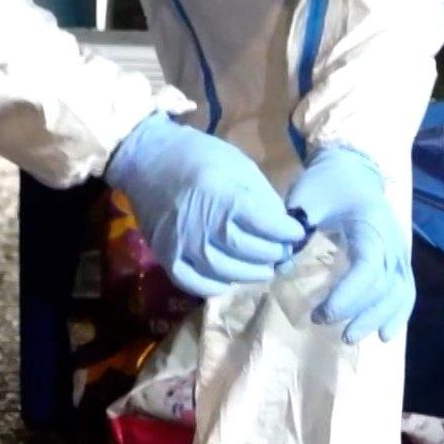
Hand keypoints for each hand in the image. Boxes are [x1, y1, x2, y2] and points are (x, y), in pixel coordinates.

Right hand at [106, 113, 304, 297]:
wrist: (147, 159)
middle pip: (248, 252)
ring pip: (225, 272)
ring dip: (250, 274)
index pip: (266, 225)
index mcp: (223, 195)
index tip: (296, 233)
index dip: (286, 233)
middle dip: (272, 255)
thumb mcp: (238, 164)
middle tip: (282, 253)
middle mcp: (202, 223)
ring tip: (262, 267)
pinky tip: (228, 279)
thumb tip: (282, 225)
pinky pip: (194, 283)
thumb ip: (262, 196)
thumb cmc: (198, 156)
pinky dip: (215, 286)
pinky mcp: (165, 256)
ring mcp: (182, 243)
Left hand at [282, 145, 413, 343]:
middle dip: (359, 313)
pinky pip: (405, 291)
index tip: (322, 313)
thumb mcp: (305, 199)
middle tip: (327, 327)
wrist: (353, 168)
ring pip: (398, 293)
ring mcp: (400, 252)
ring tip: (350, 337)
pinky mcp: (398, 261)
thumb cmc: (327, 183)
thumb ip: (295, 229)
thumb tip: (280, 266)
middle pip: (385, 286)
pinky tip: (383, 335)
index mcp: (372, 225)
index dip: (348, 295)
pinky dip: (397, 314)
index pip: (368, 268)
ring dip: (377, 318)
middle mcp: (393, 242)